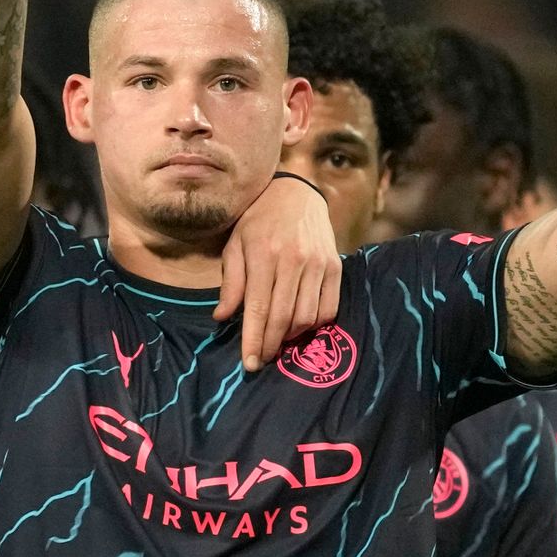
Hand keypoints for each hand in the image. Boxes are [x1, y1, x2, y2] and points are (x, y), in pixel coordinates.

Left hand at [216, 177, 342, 370]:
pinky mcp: (335, 265)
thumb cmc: (258, 219)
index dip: (253, 340)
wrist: (295, 191)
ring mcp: (318, 263)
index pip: (257, 309)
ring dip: (290, 336)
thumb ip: (231, 282)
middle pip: (282, 318)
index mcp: (264, 255)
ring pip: (307, 317)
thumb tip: (222, 317)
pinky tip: (299, 324)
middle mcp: (293, 260)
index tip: (249, 364)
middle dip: (270, 345)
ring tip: (277, 339)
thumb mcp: (236, 244)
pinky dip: (314, 324)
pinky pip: (328, 307)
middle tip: (261, 360)